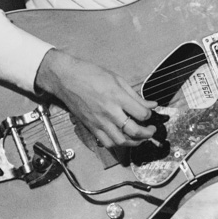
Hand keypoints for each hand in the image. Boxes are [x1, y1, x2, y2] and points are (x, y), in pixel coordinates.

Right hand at [34, 48, 158, 147]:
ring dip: (134, 142)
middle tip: (151, 130)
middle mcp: (109, 112)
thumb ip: (135, 95)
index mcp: (117, 97)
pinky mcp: (91, 127)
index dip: (150, 116)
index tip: (150, 114)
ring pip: (121, 141)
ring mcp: (99, 122)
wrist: (66, 79)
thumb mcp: (117, 79)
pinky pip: (106, 142)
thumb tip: (151, 104)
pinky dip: (117, 144)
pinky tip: (122, 138)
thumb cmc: (91, 74)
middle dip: (147, 134)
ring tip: (140, 138)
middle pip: (134, 131)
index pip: (141, 114)